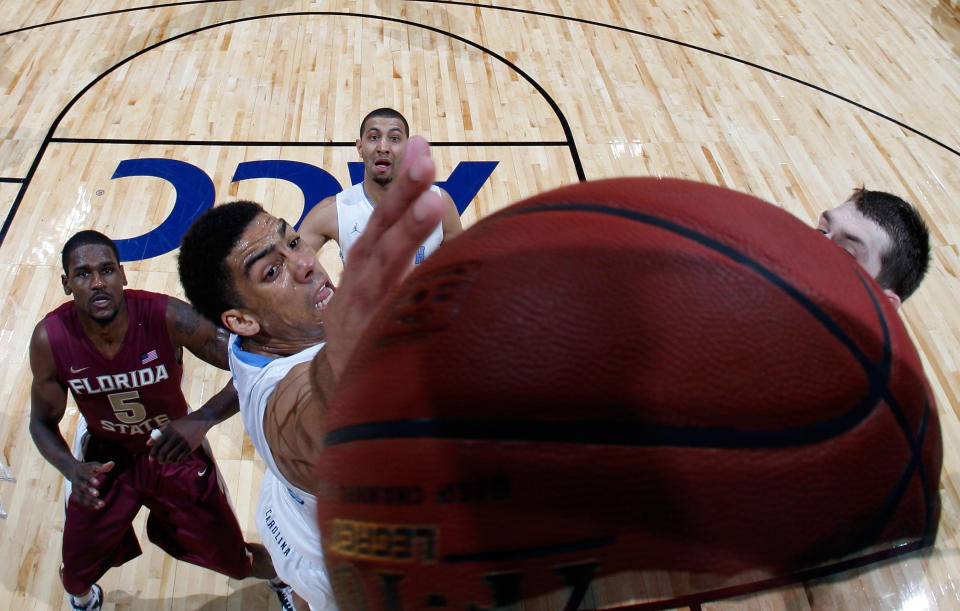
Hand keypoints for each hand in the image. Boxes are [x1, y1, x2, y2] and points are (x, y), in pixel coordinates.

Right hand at [68, 460, 114, 508]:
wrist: (72, 471)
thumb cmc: (87, 468)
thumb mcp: (94, 466)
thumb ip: (102, 466)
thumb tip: (112, 463)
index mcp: (80, 474)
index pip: (85, 477)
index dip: (91, 480)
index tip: (98, 483)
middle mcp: (76, 482)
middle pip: (81, 488)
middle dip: (89, 491)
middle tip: (97, 494)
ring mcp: (75, 490)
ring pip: (82, 497)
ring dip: (90, 501)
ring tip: (101, 504)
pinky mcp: (76, 495)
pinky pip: (82, 502)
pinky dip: (89, 505)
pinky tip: (98, 507)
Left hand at [146, 419, 206, 462]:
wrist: (200, 421)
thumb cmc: (183, 423)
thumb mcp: (170, 425)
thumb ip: (158, 434)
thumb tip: (147, 443)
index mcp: (169, 431)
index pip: (157, 445)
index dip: (152, 453)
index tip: (151, 459)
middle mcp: (176, 437)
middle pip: (163, 452)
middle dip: (159, 459)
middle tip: (159, 461)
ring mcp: (183, 443)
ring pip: (171, 457)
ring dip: (167, 461)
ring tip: (166, 461)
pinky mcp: (190, 447)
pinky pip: (180, 458)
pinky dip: (175, 461)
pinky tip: (175, 460)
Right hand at [322, 135, 445, 376]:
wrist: (347, 410)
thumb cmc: (372, 343)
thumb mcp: (376, 300)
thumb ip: (403, 261)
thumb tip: (438, 210)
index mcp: (361, 277)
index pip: (380, 226)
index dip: (401, 191)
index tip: (420, 148)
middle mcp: (358, 294)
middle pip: (380, 239)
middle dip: (401, 197)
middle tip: (425, 159)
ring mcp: (365, 322)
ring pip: (384, 271)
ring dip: (406, 234)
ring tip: (432, 198)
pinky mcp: (374, 352)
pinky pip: (395, 318)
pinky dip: (410, 293)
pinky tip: (436, 271)